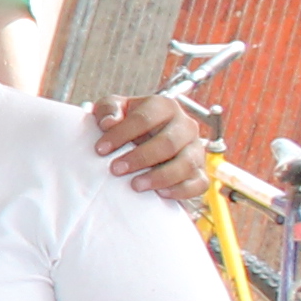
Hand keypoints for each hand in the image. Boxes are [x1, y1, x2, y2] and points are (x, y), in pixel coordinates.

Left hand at [87, 92, 208, 202]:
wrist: (142, 142)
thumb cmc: (126, 123)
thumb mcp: (113, 110)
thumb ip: (108, 110)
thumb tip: (108, 123)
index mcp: (165, 107)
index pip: (145, 118)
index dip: (121, 134)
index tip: (100, 149)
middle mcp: (186, 126)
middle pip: (168, 143)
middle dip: (140, 158)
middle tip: (115, 170)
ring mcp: (196, 149)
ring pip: (186, 164)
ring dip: (159, 177)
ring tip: (135, 185)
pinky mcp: (200, 171)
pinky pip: (198, 183)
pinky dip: (181, 190)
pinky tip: (160, 193)